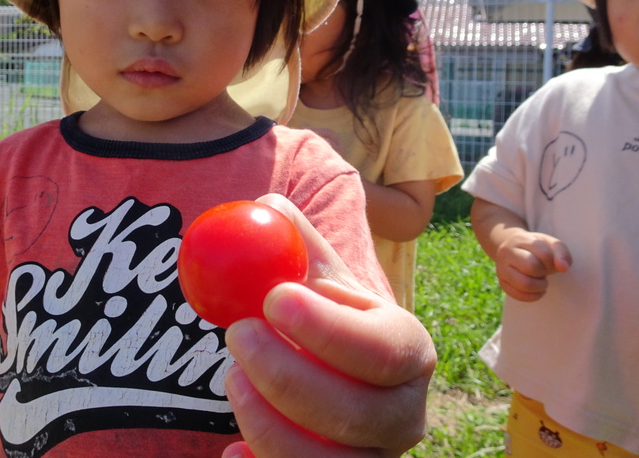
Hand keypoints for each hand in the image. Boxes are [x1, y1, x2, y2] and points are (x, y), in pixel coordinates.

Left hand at [221, 194, 435, 456]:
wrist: (332, 369)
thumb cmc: (321, 314)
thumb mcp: (314, 275)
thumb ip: (294, 240)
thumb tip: (265, 206)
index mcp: (406, 350)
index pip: (380, 348)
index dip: (328, 328)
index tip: (272, 298)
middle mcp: (403, 413)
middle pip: (357, 414)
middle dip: (288, 376)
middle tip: (236, 335)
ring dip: (270, 424)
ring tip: (231, 379)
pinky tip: (232, 452)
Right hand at [493, 229, 571, 301]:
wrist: (513, 250)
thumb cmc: (536, 249)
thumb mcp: (550, 244)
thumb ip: (562, 253)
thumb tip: (563, 268)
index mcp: (520, 239)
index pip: (544, 253)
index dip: (552, 262)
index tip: (550, 262)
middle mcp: (506, 252)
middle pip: (531, 267)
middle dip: (543, 272)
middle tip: (543, 271)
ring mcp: (501, 268)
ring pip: (525, 284)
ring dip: (540, 287)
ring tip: (541, 282)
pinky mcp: (502, 283)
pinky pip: (519, 296)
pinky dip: (534, 296)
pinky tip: (537, 291)